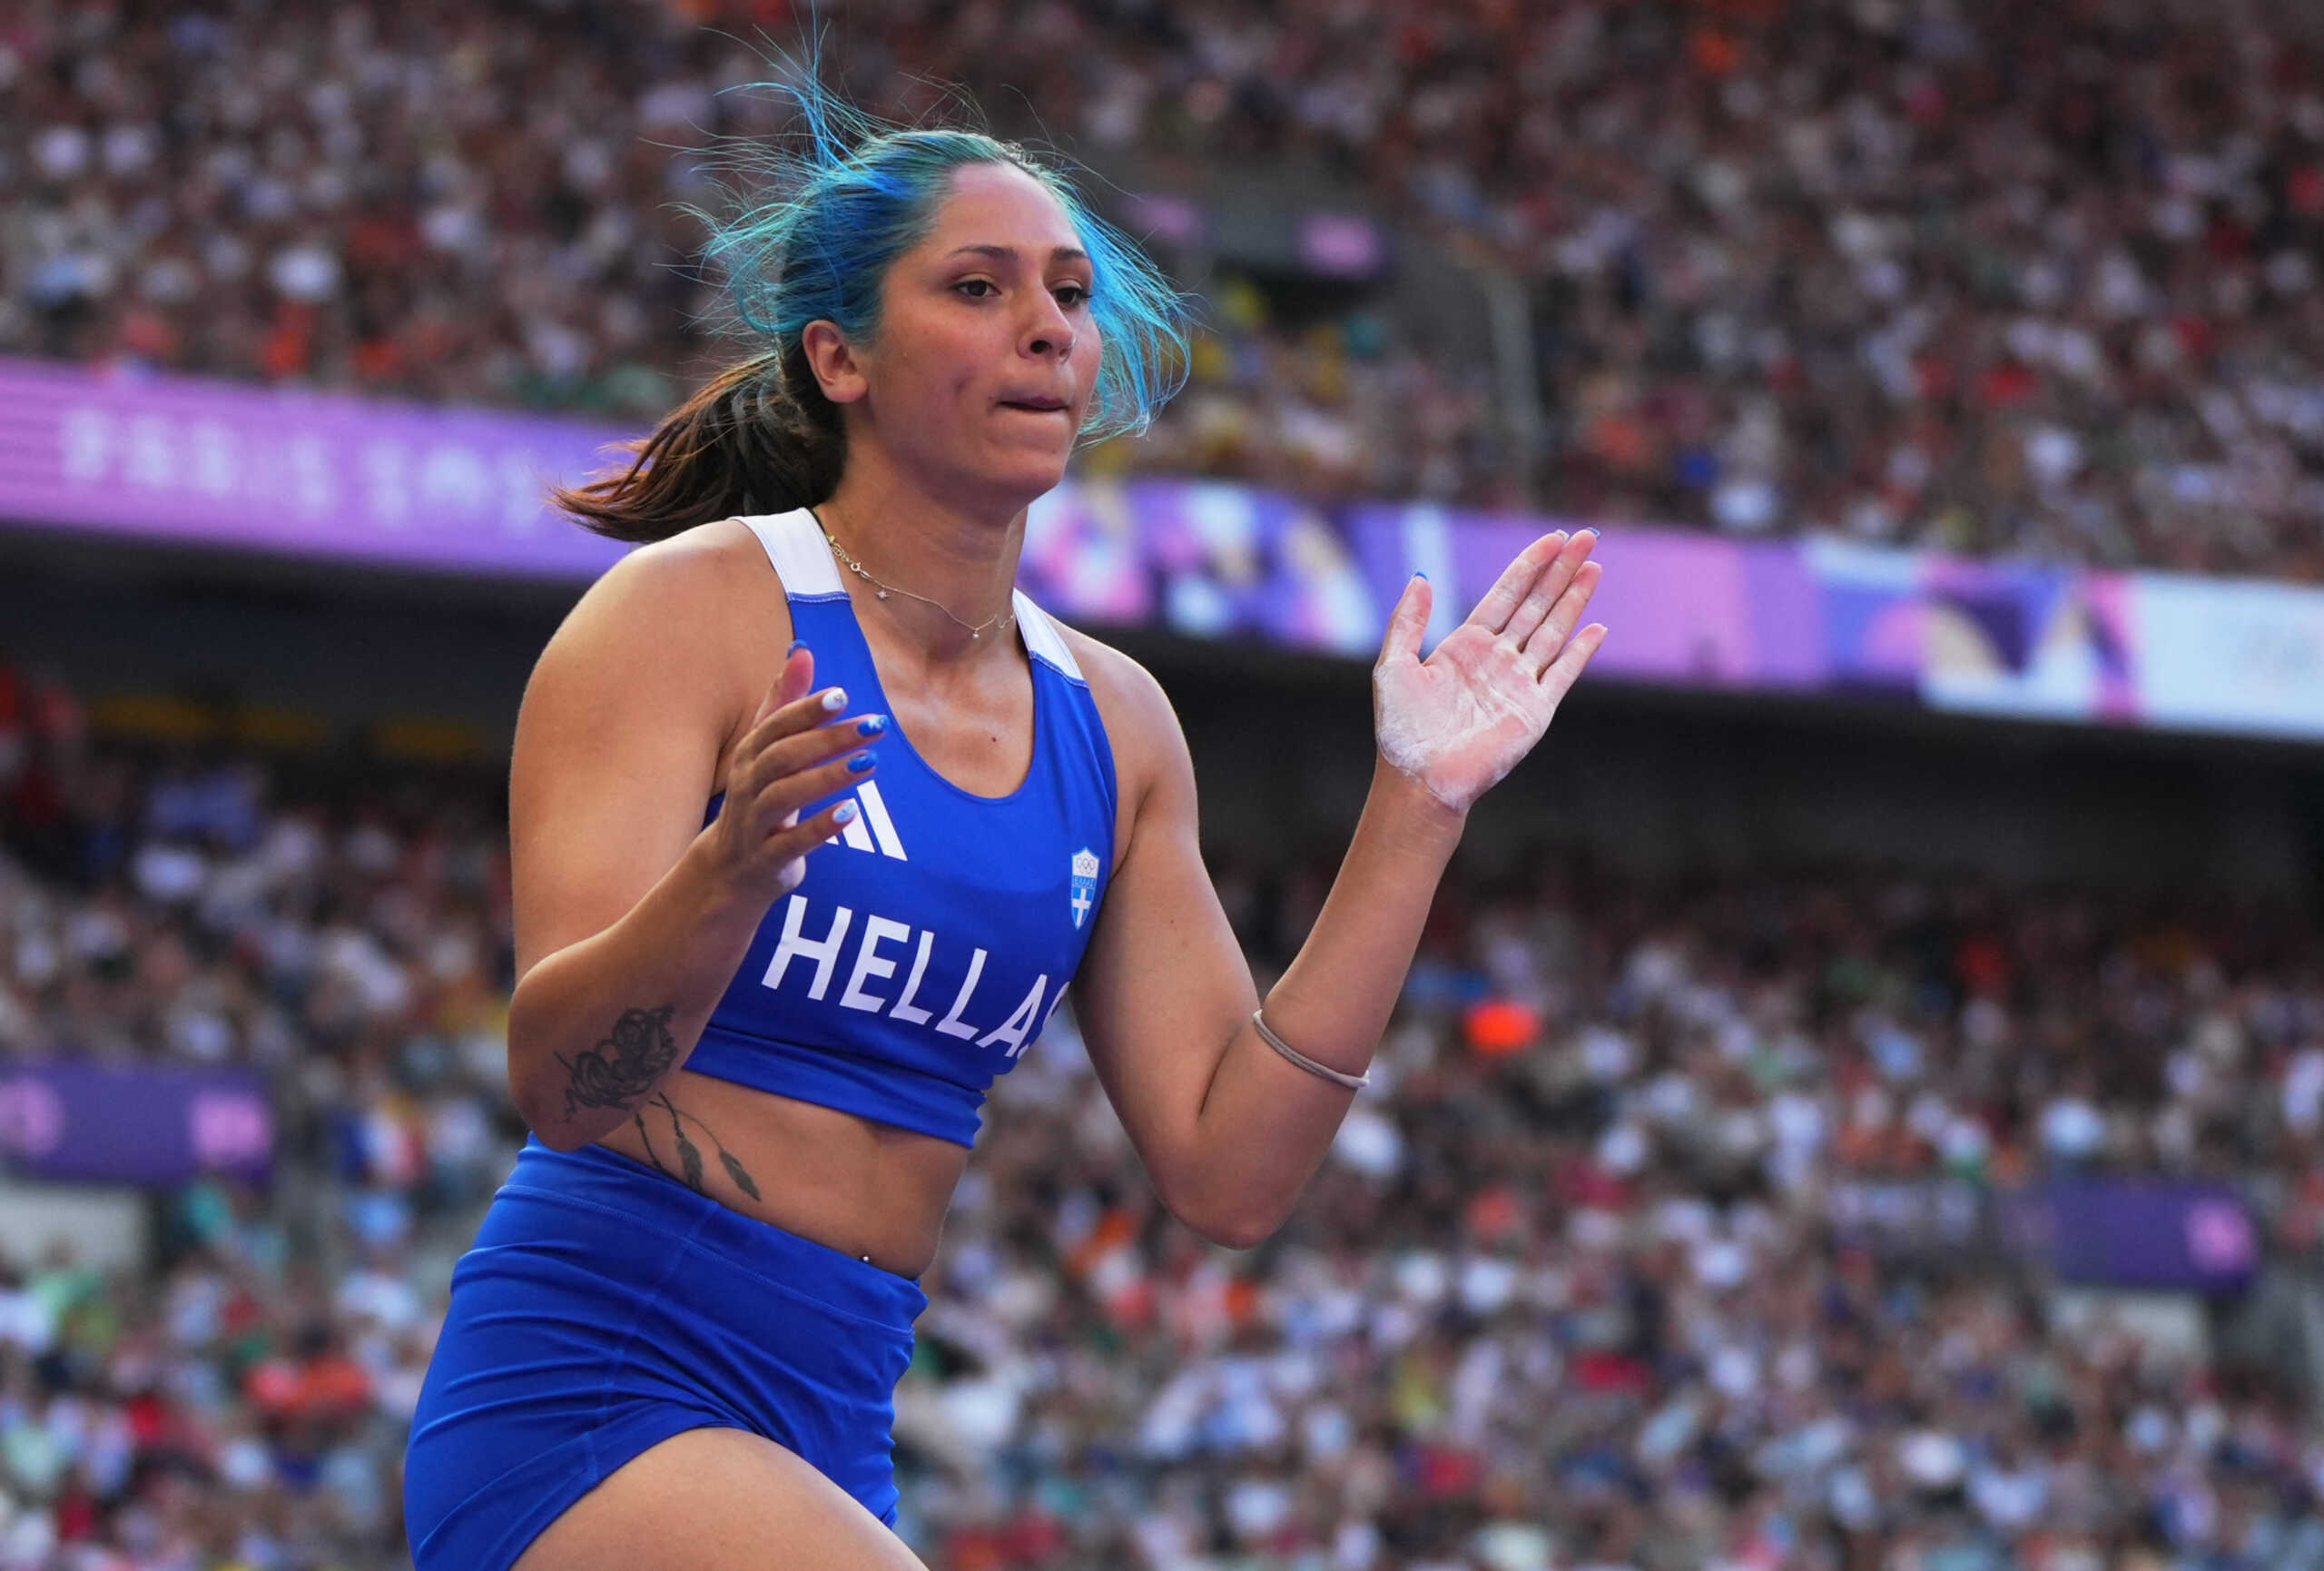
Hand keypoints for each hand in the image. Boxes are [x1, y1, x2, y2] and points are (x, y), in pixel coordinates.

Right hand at [702, 644, 885, 902]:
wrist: (729, 869)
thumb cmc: (759, 797)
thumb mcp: (766, 750)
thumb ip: (784, 702)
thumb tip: (801, 651)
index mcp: (751, 755)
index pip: (777, 726)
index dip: (807, 709)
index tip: (843, 694)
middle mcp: (748, 785)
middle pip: (784, 756)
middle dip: (828, 738)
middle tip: (875, 725)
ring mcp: (755, 823)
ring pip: (785, 795)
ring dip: (827, 777)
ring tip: (869, 763)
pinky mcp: (767, 859)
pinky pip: (792, 842)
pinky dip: (821, 827)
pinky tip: (851, 812)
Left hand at [1372, 530, 1606, 813]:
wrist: (1421, 779)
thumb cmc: (1402, 730)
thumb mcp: (1393, 666)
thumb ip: (1407, 621)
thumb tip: (1421, 577)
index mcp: (1465, 645)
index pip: (1506, 594)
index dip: (1529, 565)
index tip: (1552, 537)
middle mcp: (1496, 659)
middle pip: (1536, 604)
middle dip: (1561, 570)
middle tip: (1586, 537)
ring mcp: (1519, 683)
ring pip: (1554, 631)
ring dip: (1575, 599)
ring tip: (1595, 568)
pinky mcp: (1535, 711)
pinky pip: (1563, 674)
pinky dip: (1581, 651)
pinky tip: (1598, 626)